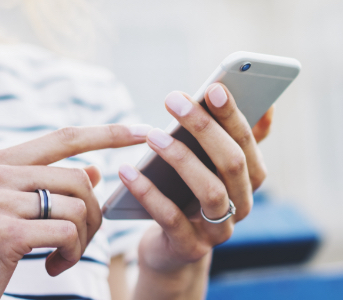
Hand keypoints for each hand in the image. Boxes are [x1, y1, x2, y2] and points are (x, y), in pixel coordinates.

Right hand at [0, 125, 146, 299]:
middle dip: (93, 213)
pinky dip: (72, 255)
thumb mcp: (13, 208)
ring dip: (83, 239)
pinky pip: (68, 233)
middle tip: (81, 241)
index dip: (107, 132)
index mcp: (1, 161)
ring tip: (64, 257)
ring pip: (78, 206)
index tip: (142, 130)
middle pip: (80, 178)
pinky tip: (54, 267)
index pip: (66, 136)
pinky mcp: (7, 231)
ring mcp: (0, 200)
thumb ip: (51, 184)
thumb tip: (94, 169)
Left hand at [119, 84, 272, 297]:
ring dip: (181, 158)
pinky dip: (148, 192)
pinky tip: (126, 171)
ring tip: (153, 136)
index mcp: (250, 179)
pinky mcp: (190, 247)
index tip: (213, 87)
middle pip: (232, 163)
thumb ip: (233, 138)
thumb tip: (268, 105)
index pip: (247, 142)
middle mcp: (242, 204)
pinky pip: (170, 218)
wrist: (172, 248)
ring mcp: (219, 230)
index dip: (231, 115)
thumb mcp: (212, 168)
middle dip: (204, 128)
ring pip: (210, 191)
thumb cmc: (189, 195)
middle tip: (173, 99)